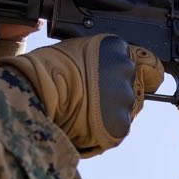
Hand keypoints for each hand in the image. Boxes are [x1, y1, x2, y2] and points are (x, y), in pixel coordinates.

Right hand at [0, 35, 163, 156]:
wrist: (35, 93)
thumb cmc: (46, 70)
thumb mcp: (77, 49)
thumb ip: (101, 56)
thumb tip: (110, 65)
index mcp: (117, 48)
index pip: (143, 62)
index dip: (133, 73)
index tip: (124, 80)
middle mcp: (127, 70)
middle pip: (134, 88)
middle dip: (117, 95)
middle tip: (90, 98)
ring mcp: (126, 98)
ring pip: (125, 110)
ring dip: (110, 113)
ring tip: (82, 111)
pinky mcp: (120, 125)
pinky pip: (116, 129)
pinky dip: (103, 131)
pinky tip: (84, 123)